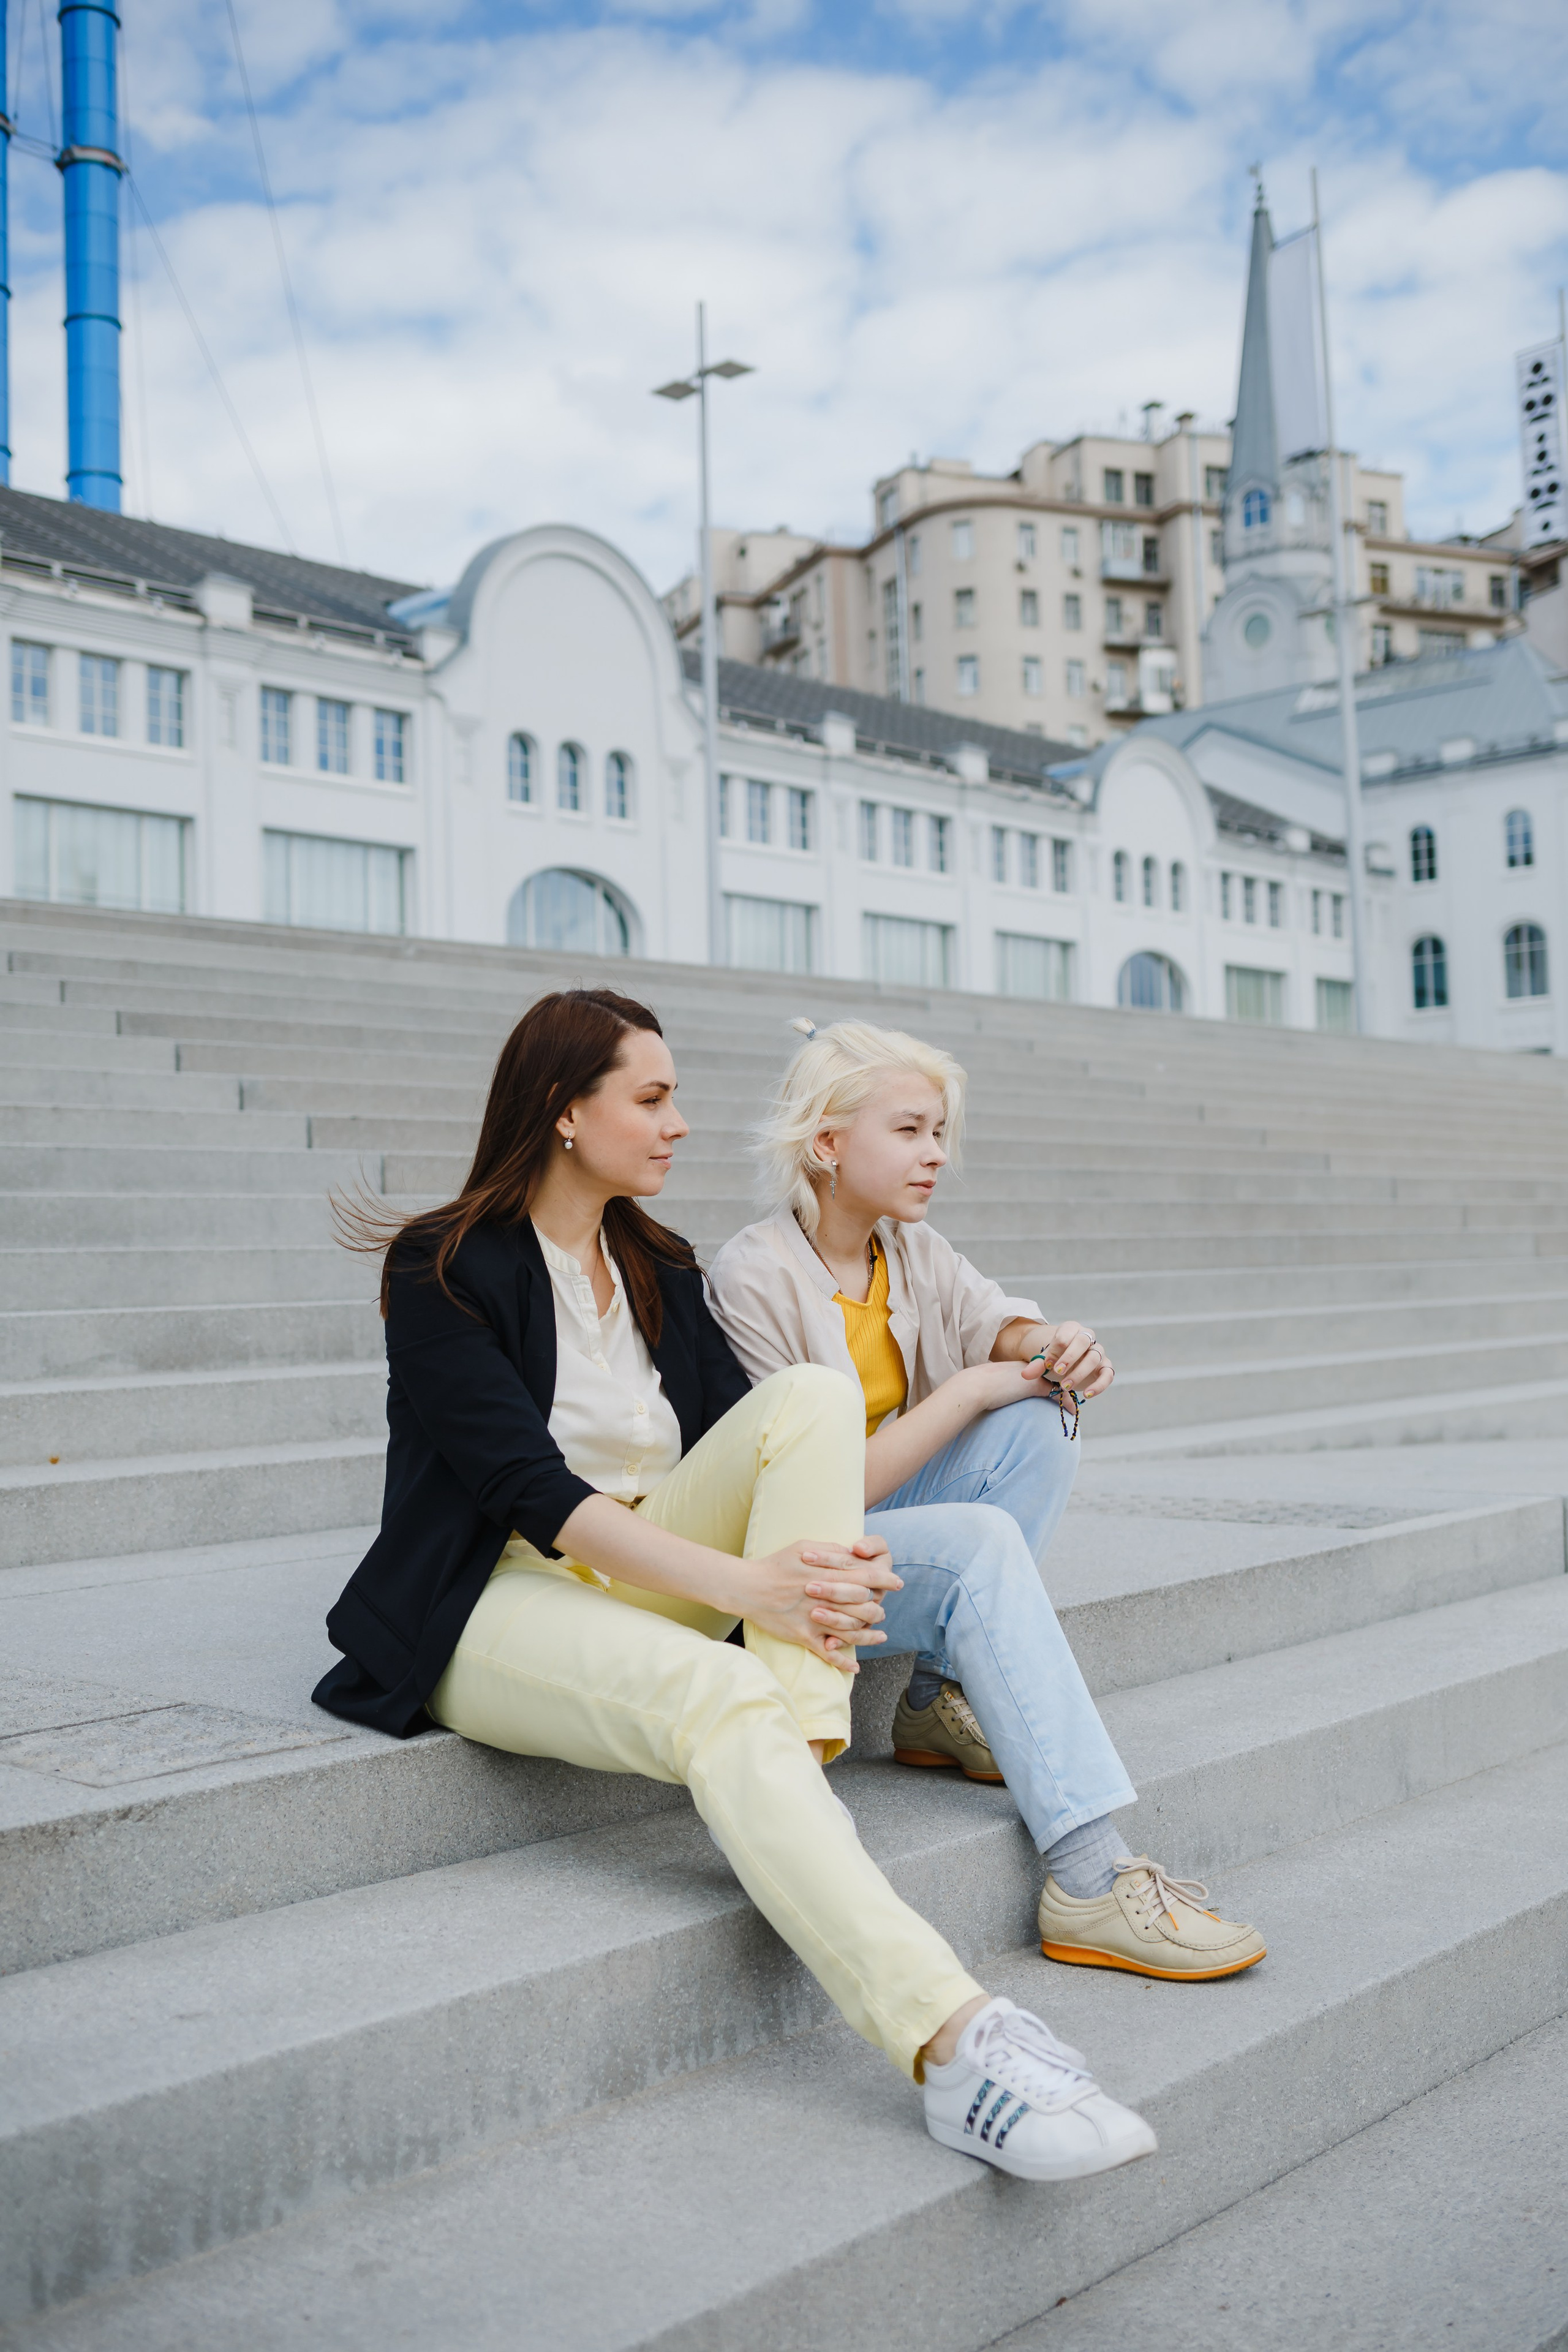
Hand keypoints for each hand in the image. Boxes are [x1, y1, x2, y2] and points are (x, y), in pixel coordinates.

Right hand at [742, 1535, 902, 1673]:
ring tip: (881, 1636)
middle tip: (883, 1610)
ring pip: (851, 1631)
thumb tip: (854, 1553)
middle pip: (863, 1605)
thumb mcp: (804, 1546)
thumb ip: (831, 1550)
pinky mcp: (803, 1636)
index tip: (897, 1582)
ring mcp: (814, 1618)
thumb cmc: (777, 1563)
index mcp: (826, 1573)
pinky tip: (855, 1665)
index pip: (864, 1576)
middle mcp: (824, 1596)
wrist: (748, 1587)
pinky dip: (843, 1661)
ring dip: (869, 1636)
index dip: (884, 1580)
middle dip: (878, 1608)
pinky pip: (827, 1653)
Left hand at [1027, 1320, 1113, 1399]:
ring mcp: (1098, 1352)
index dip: (1056, 1350)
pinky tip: (1086, 1394)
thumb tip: (1025, 1375)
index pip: (1065, 1334)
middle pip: (1083, 1341)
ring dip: (1079, 1373)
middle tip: (1057, 1372)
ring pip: (1094, 1358)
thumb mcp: (1044, 1360)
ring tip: (1065, 1386)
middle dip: (1070, 1357)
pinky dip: (1099, 1385)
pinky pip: (1108, 1374)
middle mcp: (1087, 1337)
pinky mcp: (1105, 1367)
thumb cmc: (1054, 1358)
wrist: (1064, 1365)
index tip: (1046, 1365)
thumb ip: (1036, 1366)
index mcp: (1071, 1329)